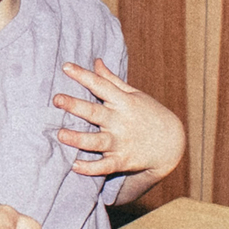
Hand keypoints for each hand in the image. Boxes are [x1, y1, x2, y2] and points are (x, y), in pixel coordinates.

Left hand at [52, 60, 184, 188]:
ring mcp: (121, 142)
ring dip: (78, 139)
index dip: (83, 75)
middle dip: (75, 106)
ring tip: (61, 134)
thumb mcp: (134, 95)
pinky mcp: (123, 161)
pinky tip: (75, 166)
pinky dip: (90, 168)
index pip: (100, 85)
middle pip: (95, 112)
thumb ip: (112, 80)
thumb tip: (96, 61)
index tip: (65, 67)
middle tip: (56, 99)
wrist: (172, 144)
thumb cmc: (149, 114)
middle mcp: (120, 121)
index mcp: (122, 102)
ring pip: (97, 141)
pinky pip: (104, 166)